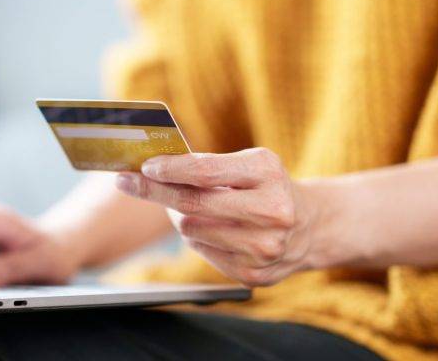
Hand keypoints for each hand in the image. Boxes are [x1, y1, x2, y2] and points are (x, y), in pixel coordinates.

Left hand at [115, 147, 318, 286]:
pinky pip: (201, 251)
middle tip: (126, 182)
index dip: (170, 170)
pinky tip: (211, 229)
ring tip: (188, 206)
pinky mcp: (253, 274)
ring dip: (179, 216)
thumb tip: (152, 169)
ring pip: (191, 230)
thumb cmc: (267, 187)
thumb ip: (208, 166)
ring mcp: (264, 247)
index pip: (206, 171)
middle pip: (193, 203)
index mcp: (269, 174)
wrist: (311, 227)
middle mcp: (272, 212)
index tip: (144, 167)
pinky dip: (196, 237)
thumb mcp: (250, 164)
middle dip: (154, 191)